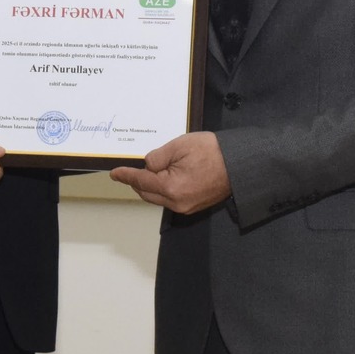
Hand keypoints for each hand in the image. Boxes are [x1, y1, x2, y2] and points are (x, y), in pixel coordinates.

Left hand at [111, 132, 230, 214]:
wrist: (239, 164)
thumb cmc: (212, 152)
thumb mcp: (180, 146)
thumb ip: (157, 157)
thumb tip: (148, 166)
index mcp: (171, 188)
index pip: (141, 182)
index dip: (126, 175)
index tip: (115, 173)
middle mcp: (177, 203)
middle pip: (147, 193)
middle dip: (138, 181)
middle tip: (131, 169)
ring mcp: (186, 207)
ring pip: (158, 198)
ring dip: (151, 186)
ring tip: (150, 171)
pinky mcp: (194, 206)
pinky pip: (170, 200)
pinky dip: (163, 190)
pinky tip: (165, 177)